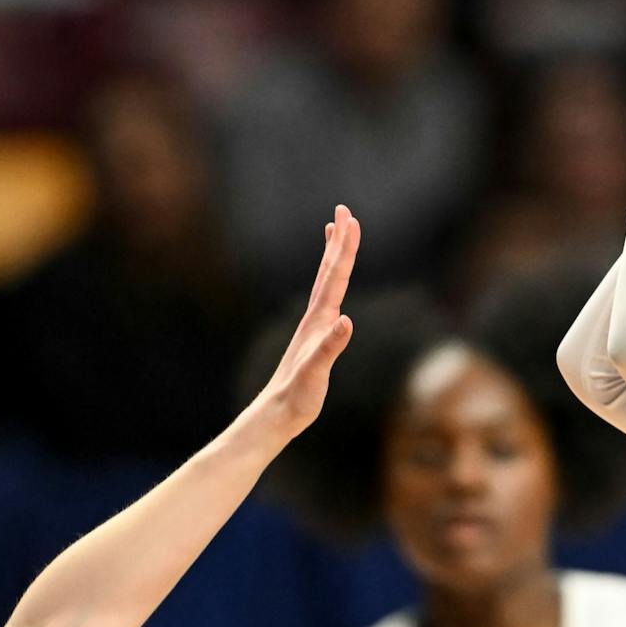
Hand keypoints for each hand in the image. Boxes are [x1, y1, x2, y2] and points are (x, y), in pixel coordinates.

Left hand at [252, 204, 360, 437]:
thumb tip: (347, 320)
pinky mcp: (314, 337)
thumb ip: (330, 347)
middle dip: (339, 241)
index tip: (351, 219)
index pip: (335, 277)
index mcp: (318, 321)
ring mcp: (313, 326)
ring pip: (325, 282)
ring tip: (335, 234)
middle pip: (329, 271)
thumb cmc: (296, 398)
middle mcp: (315, 318)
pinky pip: (326, 300)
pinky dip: (331, 283)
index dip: (345, 249)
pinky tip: (334, 284)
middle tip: (344, 210)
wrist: (274, 415)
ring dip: (332, 256)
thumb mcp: (314, 374)